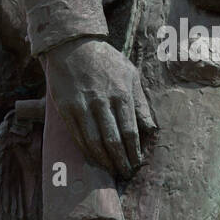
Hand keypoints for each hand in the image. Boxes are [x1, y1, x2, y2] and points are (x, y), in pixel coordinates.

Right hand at [44, 37, 156, 178]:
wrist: (73, 46)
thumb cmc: (106, 60)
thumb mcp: (130, 74)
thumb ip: (141, 102)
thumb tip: (151, 128)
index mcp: (122, 94)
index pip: (130, 131)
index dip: (134, 151)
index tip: (137, 163)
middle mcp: (103, 102)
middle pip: (113, 140)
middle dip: (121, 161)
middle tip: (126, 173)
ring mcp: (83, 106)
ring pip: (94, 142)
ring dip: (104, 160)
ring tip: (111, 171)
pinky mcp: (67, 108)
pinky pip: (78, 135)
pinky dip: (86, 150)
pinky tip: (93, 158)